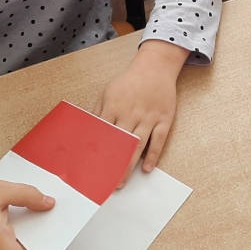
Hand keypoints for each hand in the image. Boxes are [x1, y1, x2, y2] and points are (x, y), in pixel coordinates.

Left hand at [95, 39, 189, 178]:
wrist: (155, 67)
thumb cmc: (130, 81)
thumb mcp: (108, 92)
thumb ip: (98, 112)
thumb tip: (86, 130)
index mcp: (114, 107)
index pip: (102, 134)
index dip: (96, 152)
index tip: (90, 167)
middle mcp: (131, 114)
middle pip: (120, 144)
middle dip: (112, 164)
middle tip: (106, 182)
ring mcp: (149, 117)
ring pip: (138, 145)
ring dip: (130, 165)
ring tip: (122, 181)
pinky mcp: (164, 119)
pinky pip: (158, 140)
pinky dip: (153, 156)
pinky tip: (147, 168)